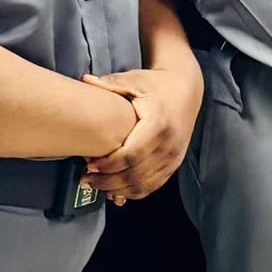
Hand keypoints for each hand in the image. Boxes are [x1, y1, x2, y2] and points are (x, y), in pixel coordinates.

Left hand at [83, 62, 202, 203]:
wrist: (187, 89)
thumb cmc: (157, 84)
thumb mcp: (135, 80)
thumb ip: (110, 84)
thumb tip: (84, 79)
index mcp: (158, 124)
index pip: (131, 154)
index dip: (109, 164)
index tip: (89, 164)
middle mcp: (169, 144)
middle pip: (135, 174)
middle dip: (108, 180)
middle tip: (86, 179)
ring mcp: (173, 157)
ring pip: (144, 184)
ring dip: (118, 189)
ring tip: (97, 186)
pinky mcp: (174, 164)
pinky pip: (153, 186)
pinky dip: (133, 192)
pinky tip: (116, 190)